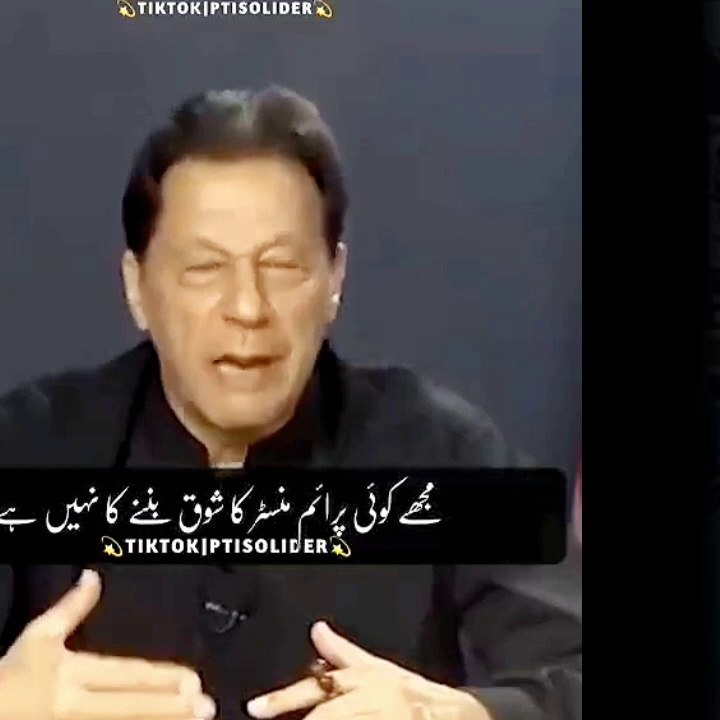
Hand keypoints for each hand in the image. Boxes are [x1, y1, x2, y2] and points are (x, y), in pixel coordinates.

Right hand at [0, 568, 215, 719]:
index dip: (161, 678)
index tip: (192, 679)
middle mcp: (75, 709)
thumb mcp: (38, 637)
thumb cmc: (8, 678)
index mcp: (73, 676)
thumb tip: (92, 576)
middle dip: (171, 707)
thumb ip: (72, 608)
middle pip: (133, 707)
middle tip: (206, 706)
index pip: (127, 676)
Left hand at [246, 621, 489, 719]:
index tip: (255, 710)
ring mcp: (380, 719)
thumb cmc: (410, 691)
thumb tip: (316, 629)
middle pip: (325, 715)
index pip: (317, 688)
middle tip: (266, 717)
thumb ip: (342, 651)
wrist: (451, 714)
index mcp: (362, 678)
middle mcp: (368, 700)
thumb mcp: (374, 666)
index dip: (283, 699)